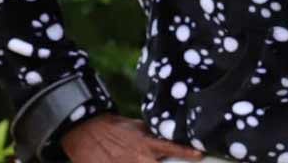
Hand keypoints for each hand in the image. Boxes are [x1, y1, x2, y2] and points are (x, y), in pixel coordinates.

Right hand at [60, 113, 202, 162]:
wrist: (88, 132)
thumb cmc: (116, 128)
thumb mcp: (139, 128)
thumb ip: (155, 136)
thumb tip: (171, 138)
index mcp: (148, 144)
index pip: (173, 148)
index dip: (187, 152)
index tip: (200, 155)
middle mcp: (141, 158)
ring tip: (142, 160)